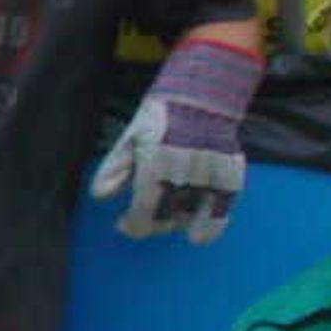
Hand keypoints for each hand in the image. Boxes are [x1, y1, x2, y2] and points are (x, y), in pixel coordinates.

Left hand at [91, 39, 259, 244]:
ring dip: (176, 222)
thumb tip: (99, 196)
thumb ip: (114, 169)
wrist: (201, 96)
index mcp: (157, 160)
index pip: (144, 209)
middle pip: (166, 216)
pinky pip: (222, 211)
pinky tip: (197, 233)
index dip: (133, 224)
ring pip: (191, 216)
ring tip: (166, 213)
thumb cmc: (158, 118)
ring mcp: (211, 173)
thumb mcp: (129, 138)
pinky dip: (210, 227)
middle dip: (152, 222)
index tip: (124, 224)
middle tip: (143, 216)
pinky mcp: (231, 174)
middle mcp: (186, 169)